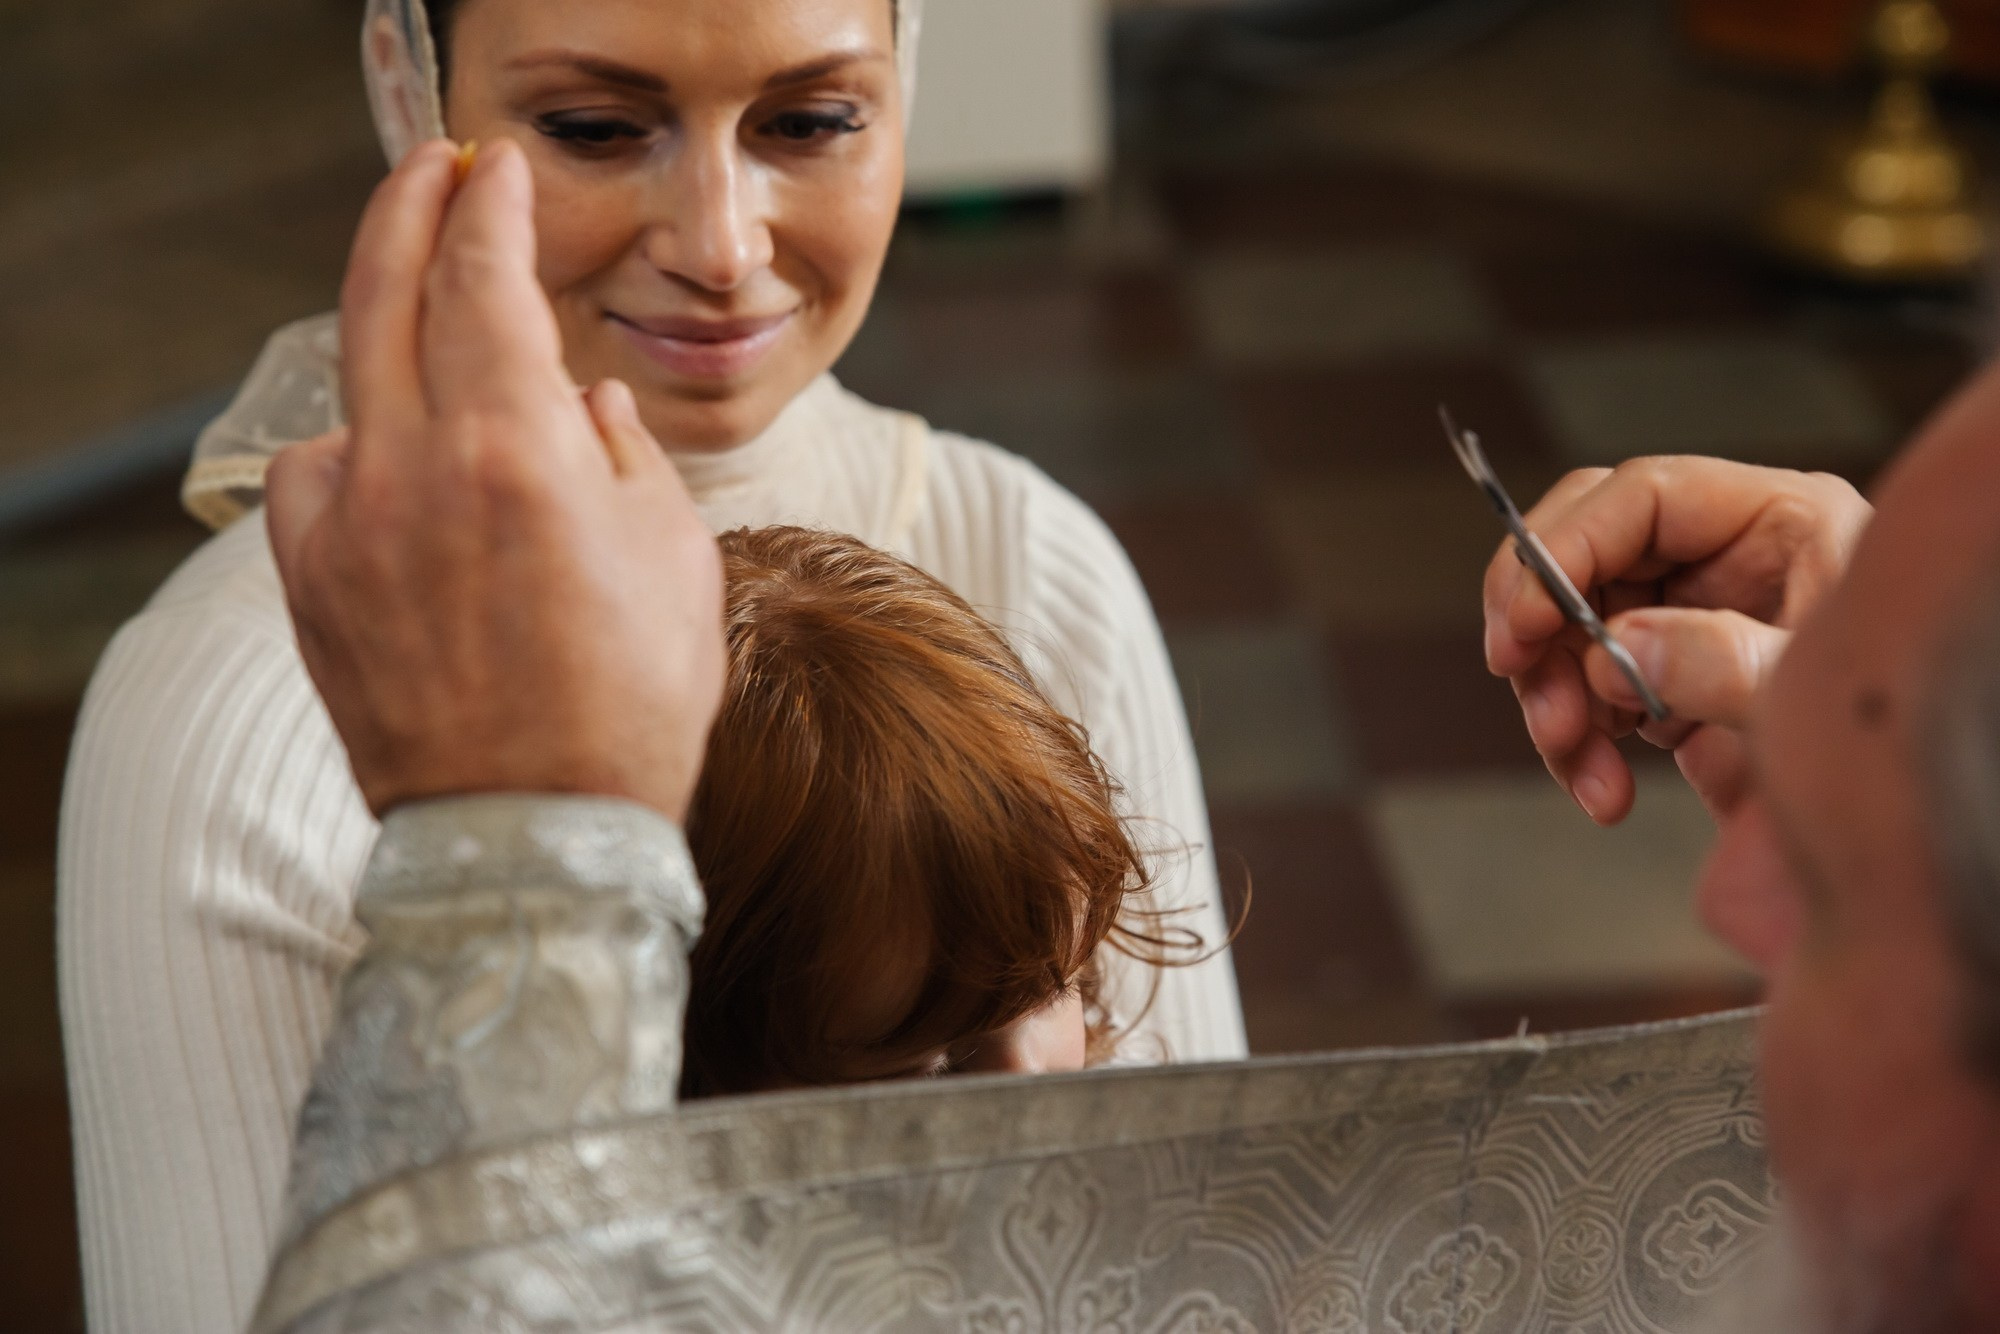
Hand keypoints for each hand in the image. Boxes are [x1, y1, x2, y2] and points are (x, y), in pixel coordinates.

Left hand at [266, 139, 724, 821]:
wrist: (535, 833)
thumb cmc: (630, 706)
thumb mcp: (677, 561)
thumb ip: (626, 457)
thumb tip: (586, 403)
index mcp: (515, 452)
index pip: (483, 281)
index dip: (489, 210)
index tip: (496, 173)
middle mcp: (414, 471)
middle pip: (385, 294)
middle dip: (407, 211)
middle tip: (432, 171)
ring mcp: (348, 527)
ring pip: (349, 392)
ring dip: (394, 358)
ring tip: (443, 370)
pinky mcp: (311, 584)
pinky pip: (317, 479)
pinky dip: (358, 457)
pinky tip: (401, 485)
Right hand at [1483, 457, 1870, 823]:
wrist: (1911, 823)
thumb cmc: (1890, 735)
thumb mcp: (1816, 693)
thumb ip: (1724, 663)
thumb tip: (1620, 648)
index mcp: (1777, 521)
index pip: (1643, 495)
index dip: (1566, 546)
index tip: (1524, 621)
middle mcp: (1724, 559)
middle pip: (1588, 552)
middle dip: (1541, 622)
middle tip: (1521, 681)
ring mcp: (1691, 617)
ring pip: (1572, 627)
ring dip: (1553, 697)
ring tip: (1577, 763)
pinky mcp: (1671, 679)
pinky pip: (1590, 690)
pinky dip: (1577, 743)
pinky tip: (1603, 790)